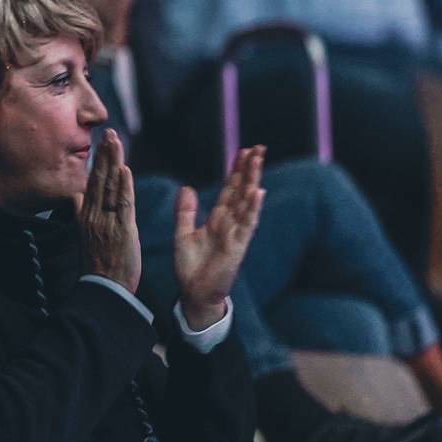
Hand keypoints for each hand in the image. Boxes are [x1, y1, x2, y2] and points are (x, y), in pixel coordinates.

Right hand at [80, 129, 144, 290]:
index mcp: (85, 216)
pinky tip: (125, 169)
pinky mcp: (121, 231)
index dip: (97, 161)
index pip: (91, 183)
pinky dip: (124, 186)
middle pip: (99, 179)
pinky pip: (122, 204)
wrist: (105, 289)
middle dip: (105, 154)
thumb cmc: (98, 265)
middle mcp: (93, 216)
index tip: (101, 142)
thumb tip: (75, 195)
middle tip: (109, 132)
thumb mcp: (84, 236)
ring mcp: (107, 222)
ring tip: (116, 142)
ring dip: (113, 162)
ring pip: (110, 187)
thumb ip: (81, 214)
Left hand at [172, 146, 265, 328]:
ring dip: (253, 181)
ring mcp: (236, 234)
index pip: (230, 189)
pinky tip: (258, 192)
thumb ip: (186, 212)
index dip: (236, 170)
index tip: (243, 151)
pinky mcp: (238, 246)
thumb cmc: (191, 267)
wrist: (194, 293)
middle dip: (249, 169)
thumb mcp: (183, 234)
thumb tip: (187, 188)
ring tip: (258, 161)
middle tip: (258, 147)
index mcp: (218, 219)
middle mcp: (230, 223)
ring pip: (247, 202)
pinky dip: (253, 208)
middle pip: (242, 190)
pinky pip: (247, 224)